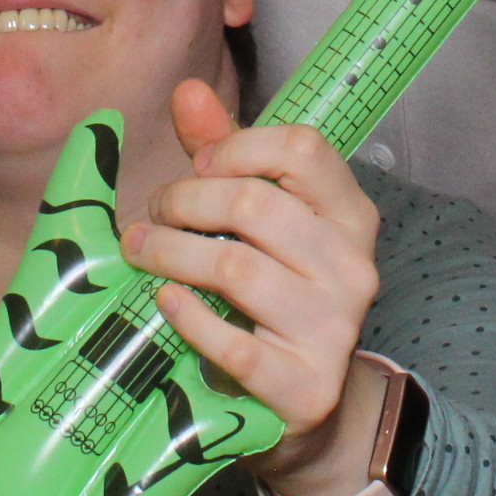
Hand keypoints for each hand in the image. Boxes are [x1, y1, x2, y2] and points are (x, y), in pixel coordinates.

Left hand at [120, 79, 388, 495]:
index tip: (196, 168)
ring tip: (141, 252)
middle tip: (150, 218)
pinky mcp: (304, 386)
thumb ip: (226, 155)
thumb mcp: (261, 218)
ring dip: (171, 255)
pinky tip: (166, 301)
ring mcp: (334, 329)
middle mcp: (354, 265)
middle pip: (255, 205)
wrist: (308, 404)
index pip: (301, 148)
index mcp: (351, 213)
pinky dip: (189, 317)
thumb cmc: (276, 292)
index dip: (234, 148)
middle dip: (183, 203)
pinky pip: (234, 343)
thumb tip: (188, 91)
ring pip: (236, 268)